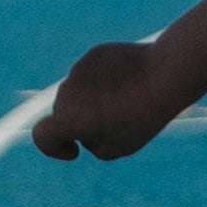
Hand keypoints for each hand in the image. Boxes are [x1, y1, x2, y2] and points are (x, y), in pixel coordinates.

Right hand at [32, 41, 180, 161]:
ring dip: (97, 101)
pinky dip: (107, 82)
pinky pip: (95, 74)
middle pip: (66, 114)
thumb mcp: (122, 146)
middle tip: (120, 126)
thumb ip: (96, 146)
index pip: (42, 136)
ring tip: (131, 102)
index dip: (54, 148)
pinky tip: (132, 82)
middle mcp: (66, 92)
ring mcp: (79, 70)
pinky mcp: (94, 55)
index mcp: (67, 118)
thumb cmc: (144, 117)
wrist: (164, 76)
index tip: (74, 151)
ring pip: (81, 92)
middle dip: (83, 124)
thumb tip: (87, 133)